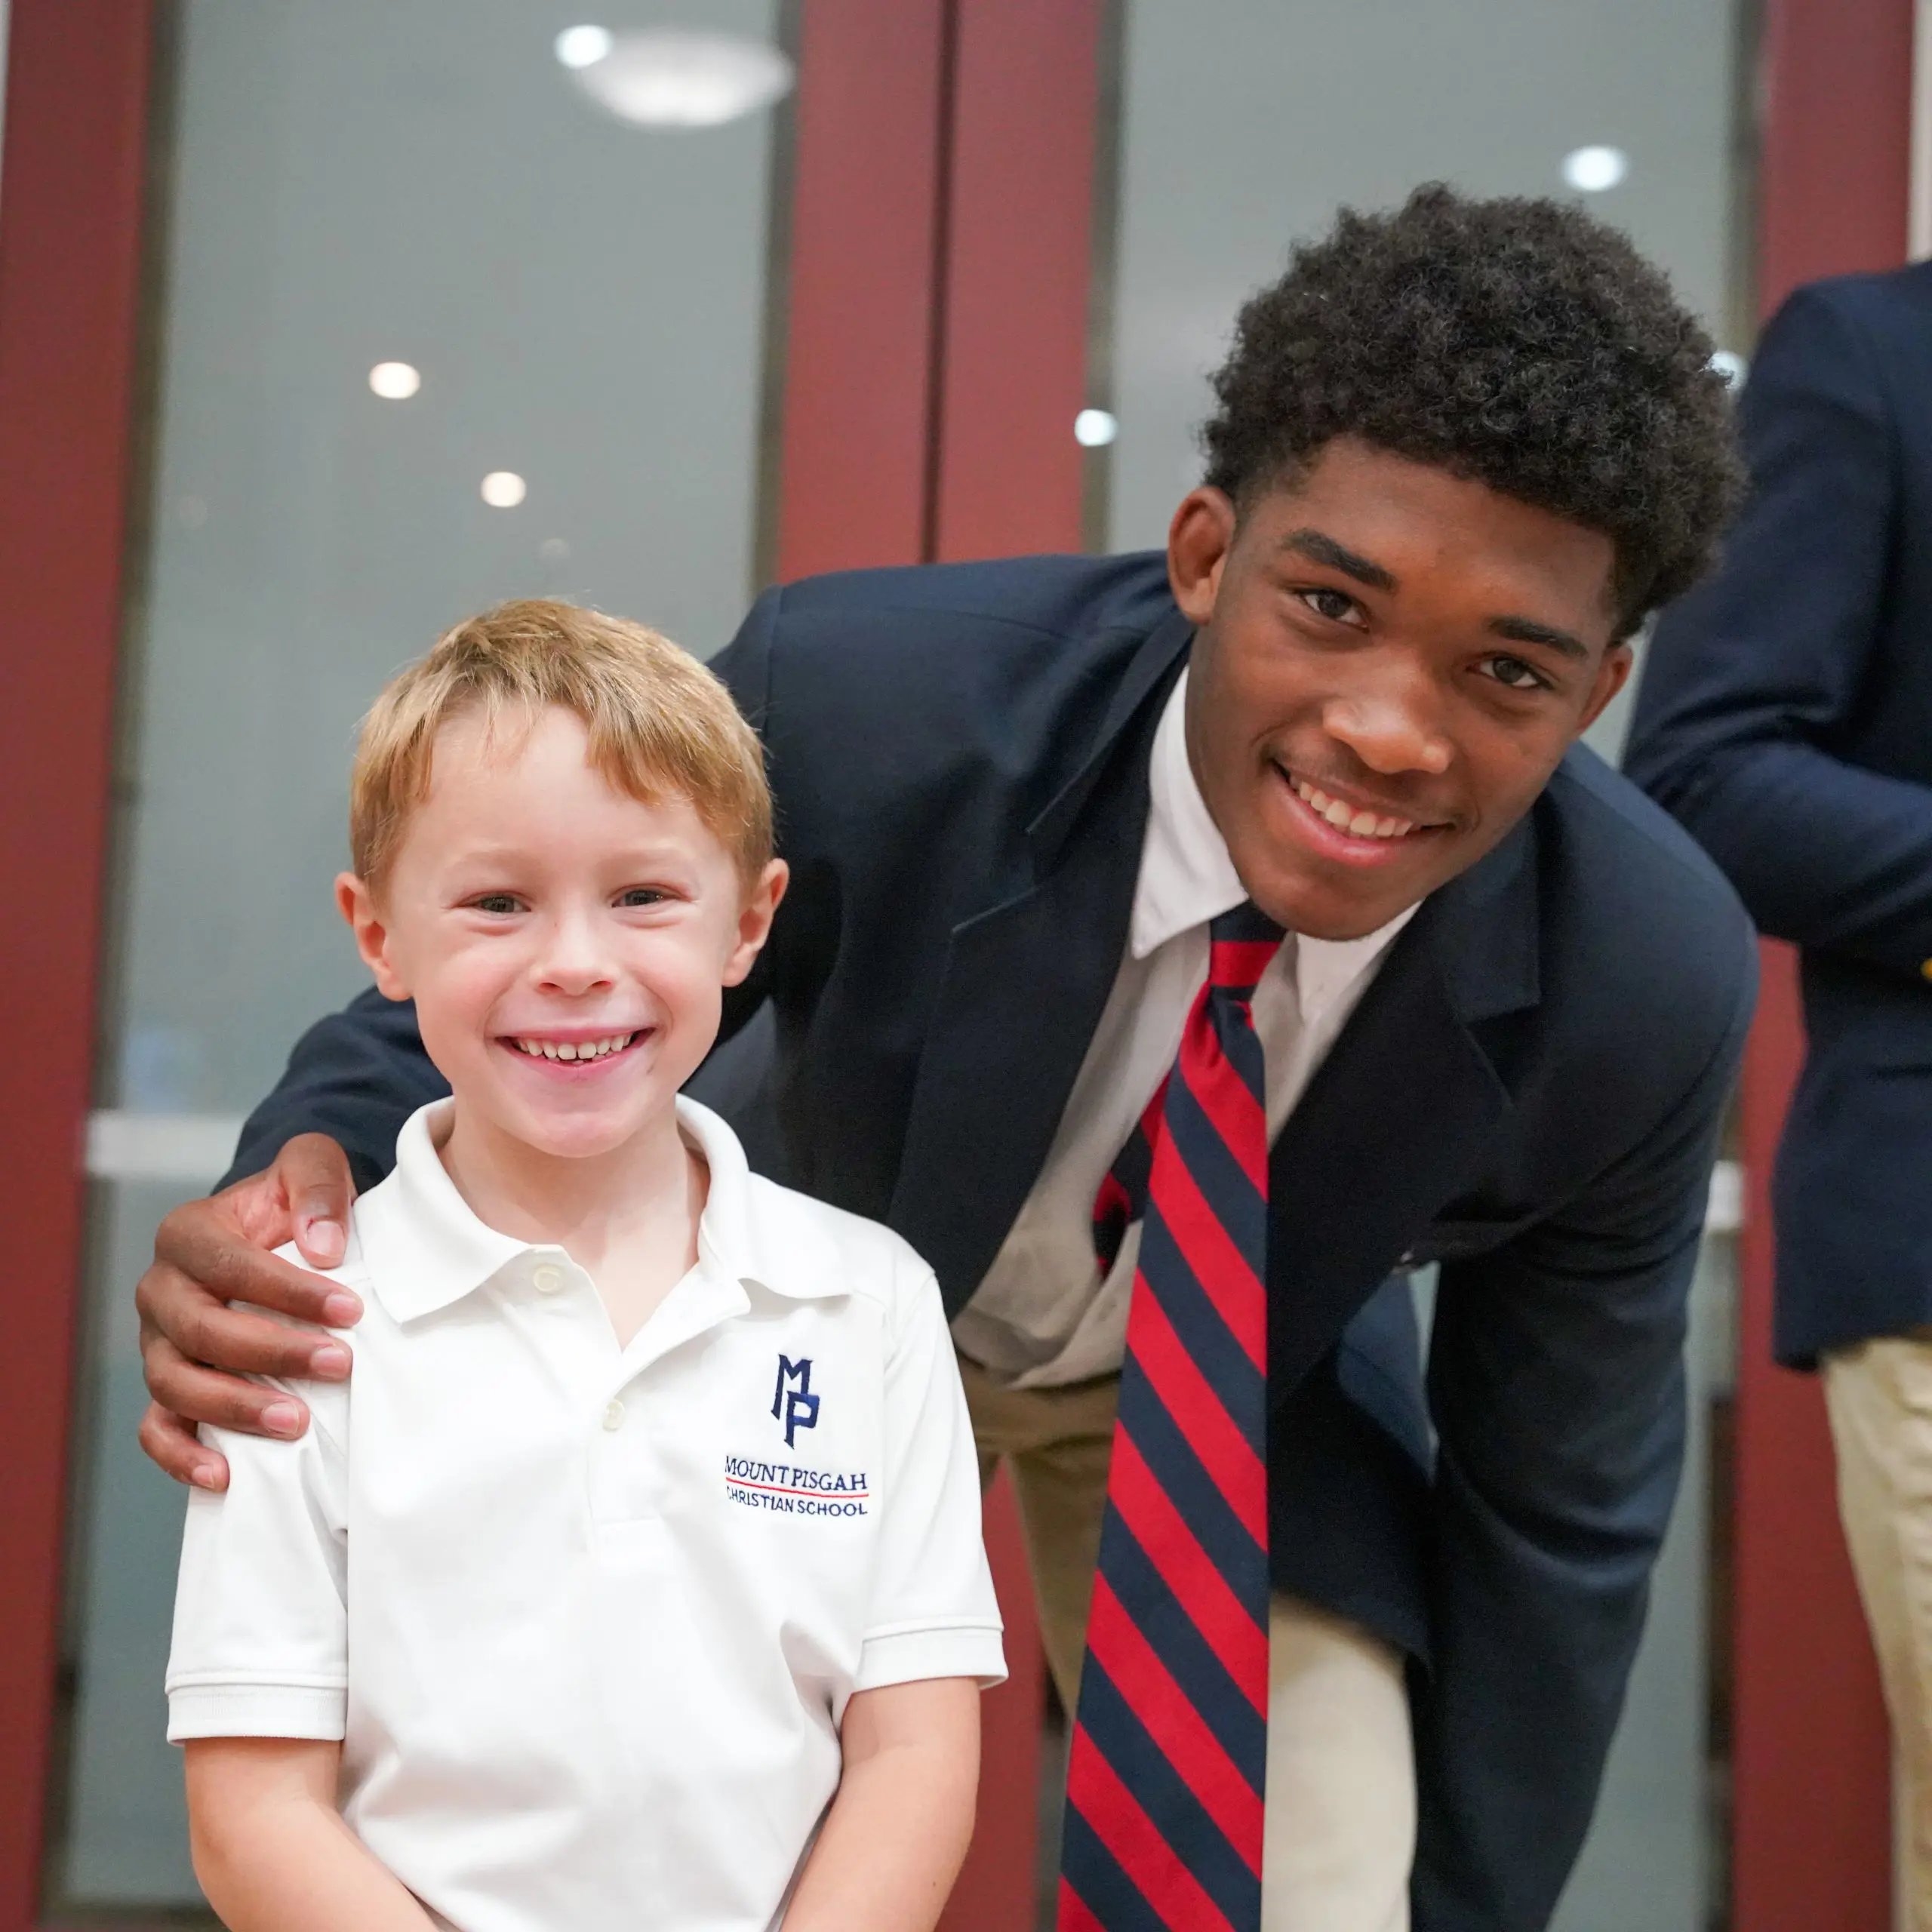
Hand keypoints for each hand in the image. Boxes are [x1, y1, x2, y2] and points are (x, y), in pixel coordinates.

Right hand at [136, 1134, 363, 1490]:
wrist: (277, 1232)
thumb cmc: (295, 1203)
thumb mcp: (312, 1166)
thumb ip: (317, 1185)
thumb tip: (322, 1246)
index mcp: (188, 1233)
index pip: (229, 1266)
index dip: (288, 1292)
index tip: (350, 1310)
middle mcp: (162, 1289)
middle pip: (201, 1330)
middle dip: (271, 1352)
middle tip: (338, 1364)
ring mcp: (157, 1342)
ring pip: (174, 1383)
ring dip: (234, 1408)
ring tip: (296, 1421)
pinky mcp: (166, 1384)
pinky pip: (156, 1427)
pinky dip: (181, 1455)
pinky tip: (224, 1475)